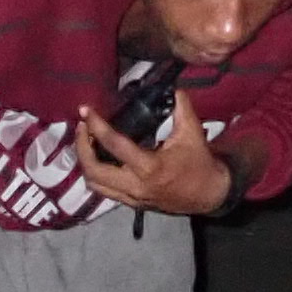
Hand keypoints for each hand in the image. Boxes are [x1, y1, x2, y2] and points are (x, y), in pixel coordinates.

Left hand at [75, 99, 233, 220]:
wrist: (209, 195)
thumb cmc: (200, 163)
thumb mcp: (192, 132)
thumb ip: (181, 107)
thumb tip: (173, 88)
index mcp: (150, 167)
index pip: (114, 145)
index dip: (96, 126)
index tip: (86, 111)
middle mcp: (135, 185)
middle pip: (94, 171)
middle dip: (81, 148)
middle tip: (81, 127)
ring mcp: (132, 197)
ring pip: (95, 184)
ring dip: (85, 163)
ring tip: (85, 142)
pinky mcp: (132, 203)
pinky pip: (104, 191)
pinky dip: (95, 174)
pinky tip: (97, 158)